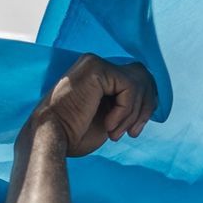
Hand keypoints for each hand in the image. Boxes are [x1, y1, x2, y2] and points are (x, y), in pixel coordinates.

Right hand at [31, 55, 157, 156]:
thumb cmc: (73, 135)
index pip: (136, 79)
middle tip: (133, 132)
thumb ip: (126, 104)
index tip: (134, 130)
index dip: (143, 105)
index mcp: (96, 75)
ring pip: (138, 81)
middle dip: (145, 107)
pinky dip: (126, 110)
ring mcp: (94, 63)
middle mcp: (95, 63)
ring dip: (133, 113)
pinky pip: (129, 86)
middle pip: (142, 75)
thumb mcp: (108, 118)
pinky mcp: (96, 68)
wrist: (50, 139)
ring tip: (116, 132)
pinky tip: (109, 124)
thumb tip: (152, 102)